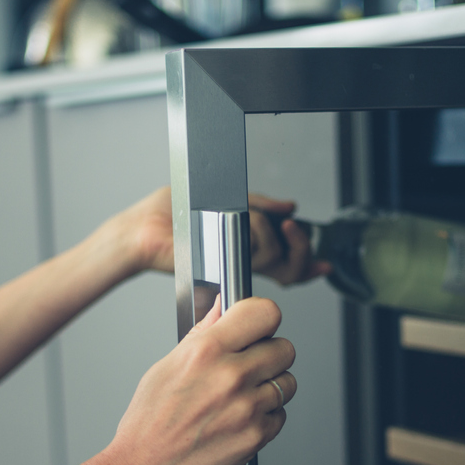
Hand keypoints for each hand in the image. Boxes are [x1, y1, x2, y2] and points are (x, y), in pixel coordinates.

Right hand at [103, 296, 295, 464]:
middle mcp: (230, 376)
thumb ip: (202, 334)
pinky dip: (266, 418)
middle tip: (252, 366)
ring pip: (287, 383)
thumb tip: (220, 306)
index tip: (258, 328)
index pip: (264, 313)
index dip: (263, 320)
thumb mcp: (166, 367)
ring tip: (242, 398)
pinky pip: (280, 416)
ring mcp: (247, 408)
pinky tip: (240, 421)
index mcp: (205, 352)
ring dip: (271, 388)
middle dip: (270, 355)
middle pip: (284, 349)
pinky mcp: (256, 436)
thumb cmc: (147, 425)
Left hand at [109, 187, 330, 283]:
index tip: (323, 264)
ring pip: (277, 257)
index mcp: (244, 246)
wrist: (141, 228)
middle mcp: (243, 260)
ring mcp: (235, 267)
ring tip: (252, 219)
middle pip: (291, 266)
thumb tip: (289, 206)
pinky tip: (254, 228)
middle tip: (292, 227)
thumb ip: (259, 202)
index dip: (308, 264)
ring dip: (271, 232)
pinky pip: (257, 257)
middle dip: (300, 245)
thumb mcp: (222, 193)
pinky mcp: (224, 270)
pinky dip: (260, 236)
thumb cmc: (169, 212)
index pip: (284, 263)